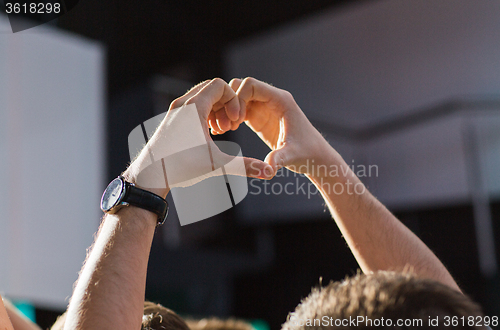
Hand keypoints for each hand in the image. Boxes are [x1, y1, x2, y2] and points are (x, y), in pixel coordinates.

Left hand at [124, 78, 273, 197]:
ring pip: (201, 98)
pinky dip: (205, 114)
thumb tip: (270, 173)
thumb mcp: (217, 164)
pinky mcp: (171, 120)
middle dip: (226, 104)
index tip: (236, 121)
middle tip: (230, 126)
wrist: (150, 176)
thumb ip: (245, 166)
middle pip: (211, 89)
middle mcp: (182, 104)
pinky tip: (208, 135)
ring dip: (216, 110)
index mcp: (193, 107)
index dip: (234, 100)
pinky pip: (192, 107)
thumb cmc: (181, 167)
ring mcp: (174, 111)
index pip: (220, 85)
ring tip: (220, 132)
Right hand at [218, 77, 333, 176]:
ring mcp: (264, 107)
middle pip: (241, 86)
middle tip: (227, 125)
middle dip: (230, 103)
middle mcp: (271, 100)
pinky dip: (230, 116)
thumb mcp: (292, 156)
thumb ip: (279, 159)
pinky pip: (238, 108)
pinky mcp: (258, 118)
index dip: (238, 99)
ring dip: (228, 109)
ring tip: (225, 129)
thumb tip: (268, 169)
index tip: (236, 120)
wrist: (314, 157)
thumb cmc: (307, 153)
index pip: (251, 85)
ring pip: (237, 96)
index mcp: (280, 100)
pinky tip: (227, 130)